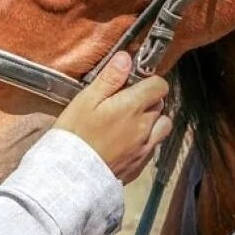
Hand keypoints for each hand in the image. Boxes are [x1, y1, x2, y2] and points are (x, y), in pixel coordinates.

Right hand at [54, 51, 171, 183]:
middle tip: (125, 100)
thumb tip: (126, 58)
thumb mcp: (87, 100)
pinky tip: (127, 140)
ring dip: (153, 120)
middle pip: (160, 104)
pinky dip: (147, 139)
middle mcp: (145, 127)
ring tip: (131, 121)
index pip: (159, 85)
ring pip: (162, 126)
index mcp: (132, 107)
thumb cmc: (76, 133)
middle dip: (147, 99)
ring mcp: (145, 148)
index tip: (134, 82)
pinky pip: (153, 146)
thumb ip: (110, 78)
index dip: (149, 80)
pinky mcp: (140, 165)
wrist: (72, 177)